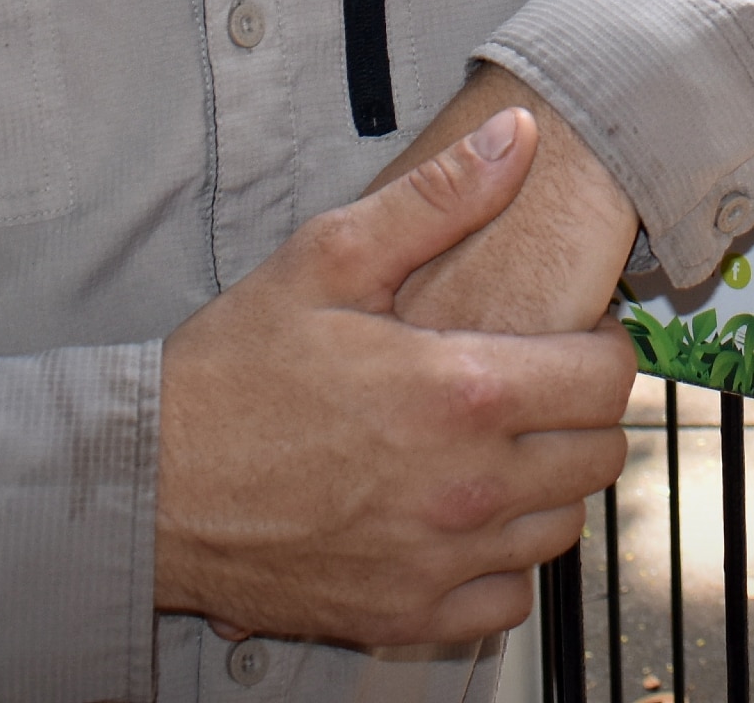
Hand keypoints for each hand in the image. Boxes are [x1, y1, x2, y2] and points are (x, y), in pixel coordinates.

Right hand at [157, 110, 636, 645]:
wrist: (148, 487)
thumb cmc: (230, 374)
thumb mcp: (327, 259)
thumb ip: (436, 199)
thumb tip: (516, 138)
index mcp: (461, 391)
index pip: (605, 380)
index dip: (600, 347)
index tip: (569, 336)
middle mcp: (466, 486)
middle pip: (597, 458)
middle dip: (579, 414)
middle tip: (532, 387)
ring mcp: (439, 561)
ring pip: (558, 529)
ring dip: (544, 486)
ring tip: (494, 447)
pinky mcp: (407, 614)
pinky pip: (508, 599)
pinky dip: (499, 562)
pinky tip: (459, 519)